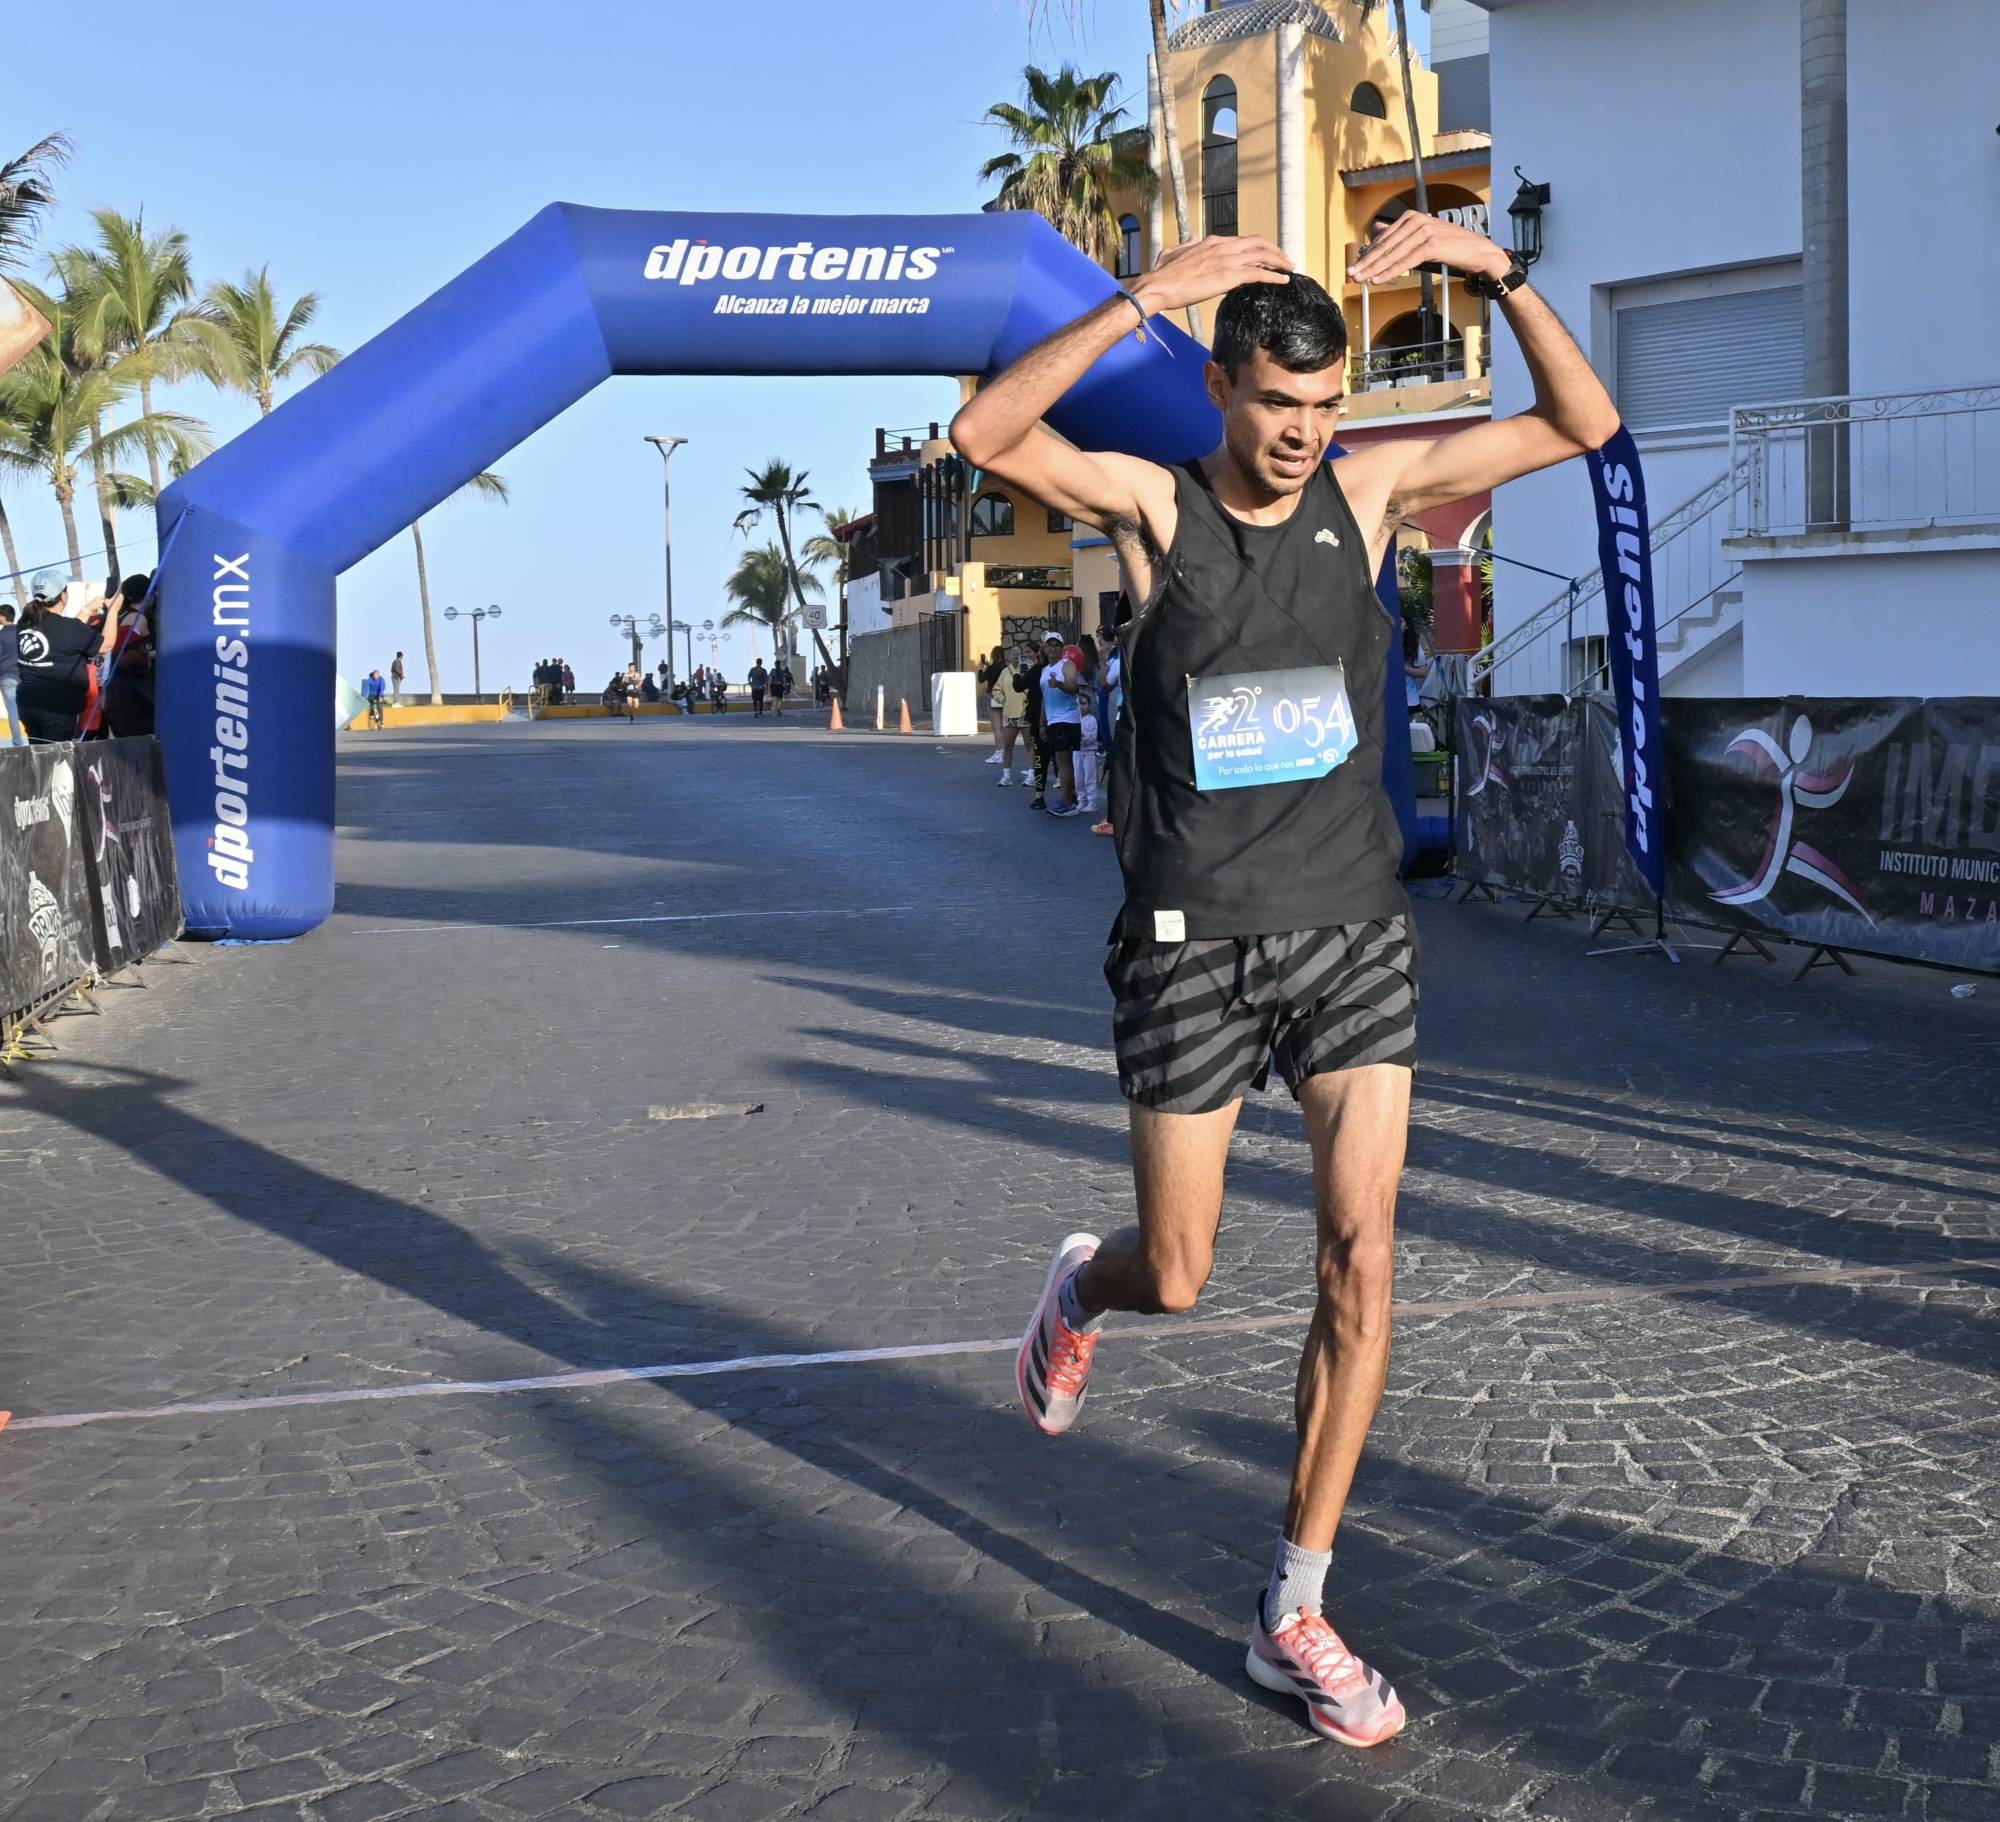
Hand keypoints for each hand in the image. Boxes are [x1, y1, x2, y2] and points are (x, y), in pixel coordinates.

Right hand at [1129, 234, 1291, 315]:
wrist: (1156, 286)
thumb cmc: (1162, 275)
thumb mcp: (1173, 253)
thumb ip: (1184, 246)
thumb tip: (1187, 239)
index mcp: (1211, 242)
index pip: (1242, 240)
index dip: (1258, 246)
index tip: (1266, 254)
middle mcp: (1222, 247)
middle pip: (1258, 243)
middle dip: (1274, 249)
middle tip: (1284, 259)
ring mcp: (1225, 261)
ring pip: (1262, 256)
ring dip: (1279, 261)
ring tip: (1289, 268)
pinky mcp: (1227, 277)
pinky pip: (1257, 274)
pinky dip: (1273, 276)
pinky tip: (1283, 280)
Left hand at [1348, 210, 1510, 286]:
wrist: (1477, 252)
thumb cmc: (1450, 248)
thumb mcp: (1421, 239)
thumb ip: (1399, 235)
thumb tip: (1377, 229)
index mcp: (1412, 218)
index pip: (1384, 239)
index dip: (1368, 255)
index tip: (1354, 267)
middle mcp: (1417, 220)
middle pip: (1385, 245)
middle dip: (1366, 262)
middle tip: (1350, 274)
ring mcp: (1424, 231)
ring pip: (1393, 254)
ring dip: (1374, 268)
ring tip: (1360, 280)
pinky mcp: (1432, 244)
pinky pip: (1406, 261)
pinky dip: (1390, 271)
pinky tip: (1378, 279)